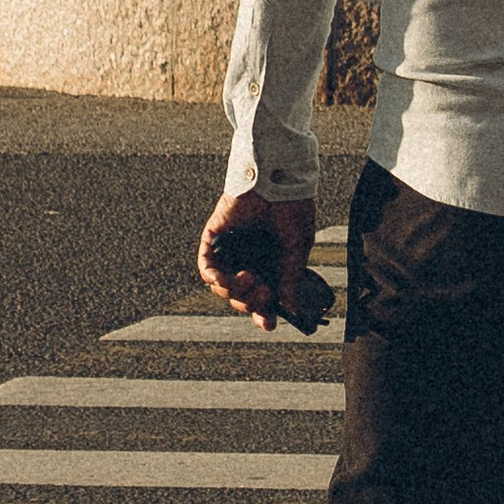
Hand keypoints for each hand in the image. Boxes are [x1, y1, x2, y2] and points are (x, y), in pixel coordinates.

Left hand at [197, 191, 322, 332]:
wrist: (280, 180)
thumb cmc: (293, 208)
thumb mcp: (297, 248)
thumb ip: (290, 277)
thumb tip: (289, 307)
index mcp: (269, 262)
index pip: (262, 296)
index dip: (264, 312)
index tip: (270, 323)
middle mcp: (248, 258)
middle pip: (241, 297)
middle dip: (252, 301)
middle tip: (265, 292)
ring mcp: (230, 250)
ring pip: (223, 287)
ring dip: (236, 291)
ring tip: (252, 278)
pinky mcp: (214, 238)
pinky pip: (206, 267)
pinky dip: (214, 277)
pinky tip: (226, 279)